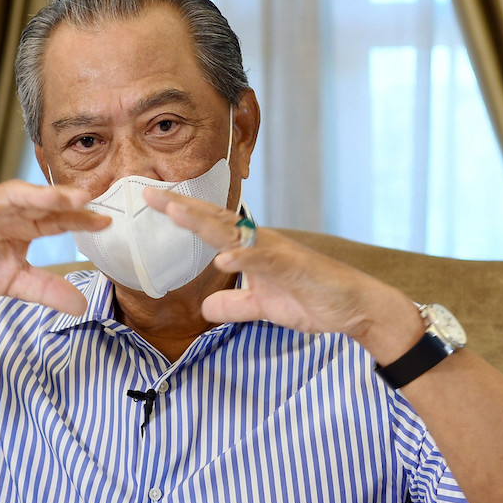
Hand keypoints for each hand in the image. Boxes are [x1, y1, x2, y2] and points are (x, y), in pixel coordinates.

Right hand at [0, 180, 109, 314]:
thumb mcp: (15, 283)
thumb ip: (46, 291)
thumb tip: (82, 307)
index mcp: (28, 226)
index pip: (60, 220)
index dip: (82, 220)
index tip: (107, 222)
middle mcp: (12, 212)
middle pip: (42, 202)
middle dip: (64, 199)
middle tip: (87, 199)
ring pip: (14, 196)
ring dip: (34, 194)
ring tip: (54, 196)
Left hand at [143, 187, 418, 354]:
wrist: (353, 307)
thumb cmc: (312, 299)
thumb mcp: (262, 307)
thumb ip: (235, 304)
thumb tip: (206, 308)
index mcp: (251, 249)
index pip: (209, 227)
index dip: (181, 214)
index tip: (151, 202)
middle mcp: (260, 242)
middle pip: (214, 221)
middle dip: (181, 207)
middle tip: (148, 194)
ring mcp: (277, 252)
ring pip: (234, 233)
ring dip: (204, 223)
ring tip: (174, 213)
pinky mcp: (294, 268)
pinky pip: (265, 259)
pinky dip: (244, 257)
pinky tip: (223, 258)